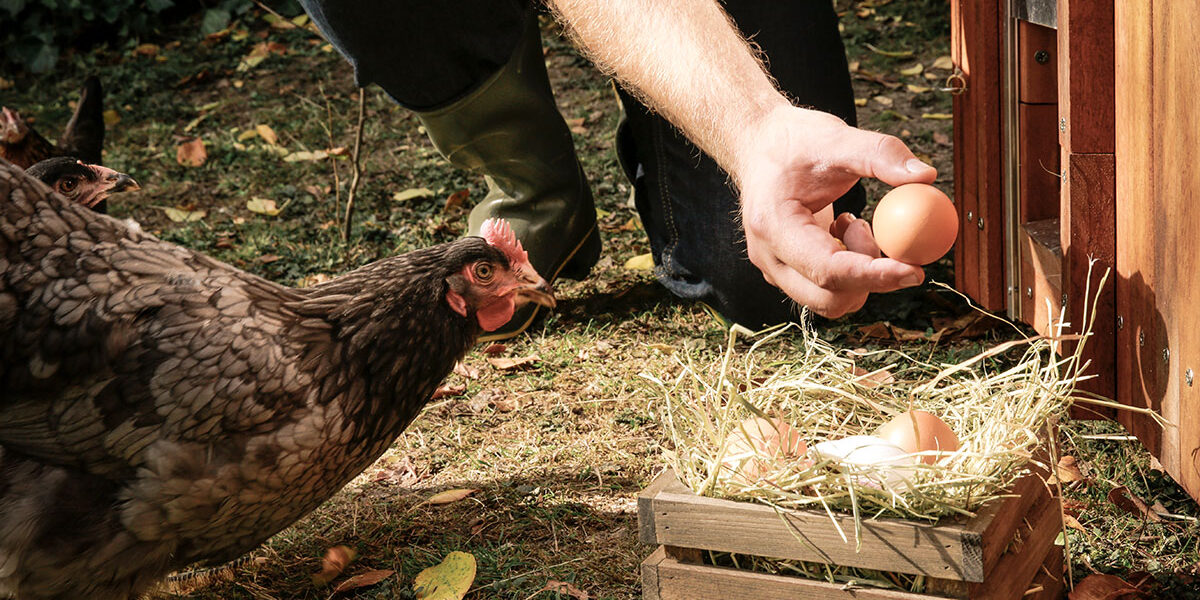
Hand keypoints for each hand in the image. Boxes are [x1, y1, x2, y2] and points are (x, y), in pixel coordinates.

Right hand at [734, 106, 937, 317]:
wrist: (759, 146)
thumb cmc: (793, 141)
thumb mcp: (836, 137)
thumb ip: (880, 154)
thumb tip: (925, 176)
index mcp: (773, 226)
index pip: (828, 270)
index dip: (873, 276)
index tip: (914, 270)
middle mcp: (769, 257)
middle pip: (828, 300)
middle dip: (869, 277)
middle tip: (880, 235)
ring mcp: (775, 269)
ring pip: (831, 301)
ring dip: (859, 273)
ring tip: (853, 224)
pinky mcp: (787, 272)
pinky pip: (828, 291)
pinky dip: (850, 271)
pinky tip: (842, 232)